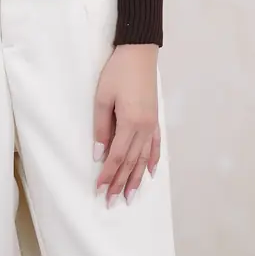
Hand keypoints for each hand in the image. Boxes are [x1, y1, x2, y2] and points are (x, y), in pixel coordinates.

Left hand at [93, 43, 160, 206]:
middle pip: (131, 162)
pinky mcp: (155, 118)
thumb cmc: (117, 72)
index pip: (117, 157)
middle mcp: (144, 128)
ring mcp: (152, 124)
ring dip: (136, 178)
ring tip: (130, 197)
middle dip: (120, 183)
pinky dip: (152, 161)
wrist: (139, 52)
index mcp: (130, 123)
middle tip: (111, 202)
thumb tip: (98, 153)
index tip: (99, 191)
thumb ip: (101, 127)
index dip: (108, 175)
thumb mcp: (102, 97)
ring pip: (144, 158)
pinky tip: (149, 172)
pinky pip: (155, 145)